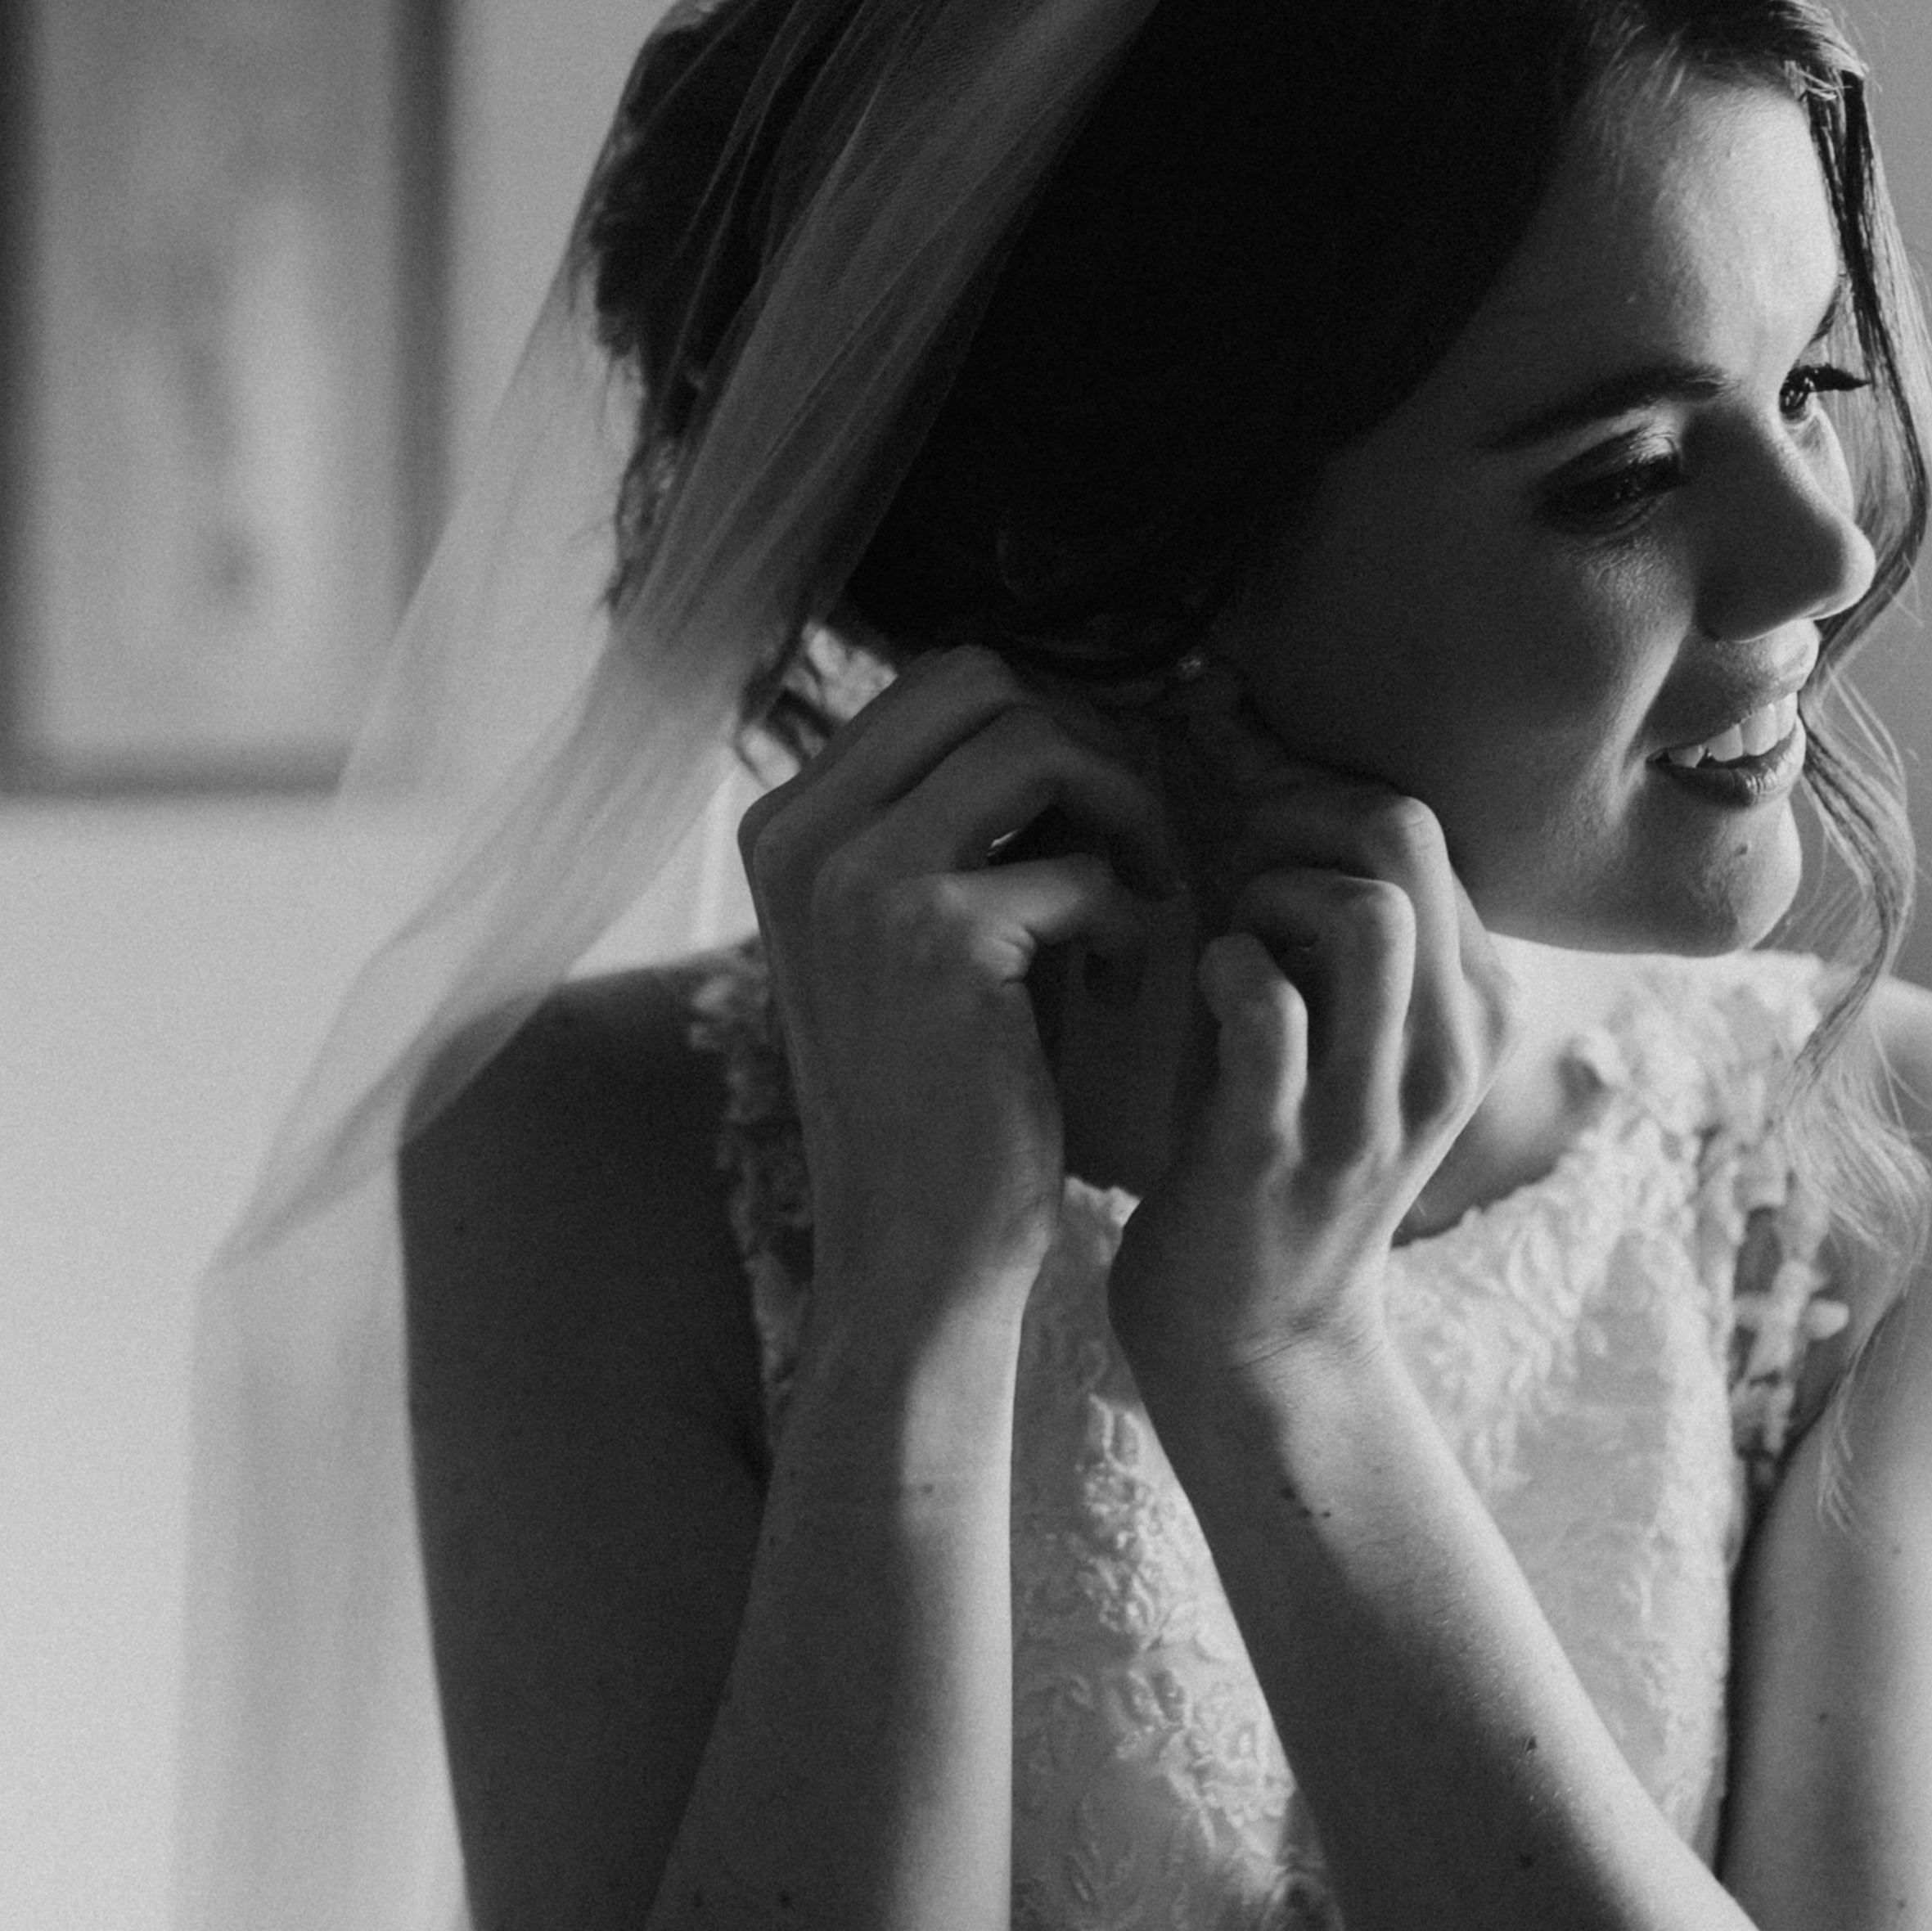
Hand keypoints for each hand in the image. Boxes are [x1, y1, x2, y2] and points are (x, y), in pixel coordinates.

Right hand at [739, 649, 1176, 1320]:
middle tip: (1131, 839)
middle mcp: (801, 832)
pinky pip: (1080, 866)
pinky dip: (1128, 918)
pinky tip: (1120, 989)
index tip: (1099, 808)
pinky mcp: (933, 935)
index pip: (940, 683)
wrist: (917, 1249)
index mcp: (787, 822)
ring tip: (1144, 900)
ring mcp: (856, 877)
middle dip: (1087, 743)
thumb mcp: (924, 933)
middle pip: (984, 681)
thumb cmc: (947, 1090)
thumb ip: (962, 823)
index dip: (1048, 721)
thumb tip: (1068, 706)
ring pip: (1038, 741)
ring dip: (1123, 813)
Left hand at [1109, 681, 1516, 1395]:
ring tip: (1230, 935)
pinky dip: (1222, 971)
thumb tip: (1227, 724)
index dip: (1308, 779)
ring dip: (1266, 894)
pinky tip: (1200, 989)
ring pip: (1364, 913)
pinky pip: (1267, 1005)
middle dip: (1290, 815)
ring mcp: (1375, 1104)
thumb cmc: (1271, 1145)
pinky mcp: (1286, 1150)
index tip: (1229, 781)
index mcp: (1474, 1000)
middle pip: (1404, 837)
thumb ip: (1318, 905)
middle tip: (1226, 858)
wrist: (1257, 1338)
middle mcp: (1452, 1046)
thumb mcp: (1333, 1023)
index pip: (1417, 820)